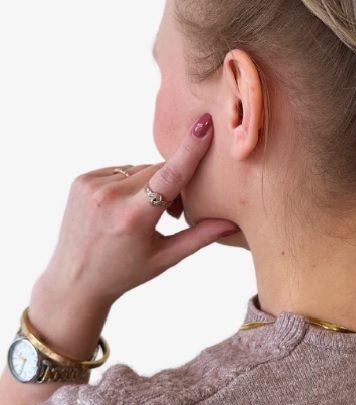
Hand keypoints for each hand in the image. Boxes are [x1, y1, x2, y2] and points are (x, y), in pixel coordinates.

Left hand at [35, 112, 239, 308]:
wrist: (74, 280)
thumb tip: (233, 223)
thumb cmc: (125, 272)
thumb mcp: (165, 258)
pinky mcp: (82, 180)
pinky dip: (128, 182)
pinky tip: (123, 206)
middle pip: (158, 170)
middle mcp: (111, 197)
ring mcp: (92, 186)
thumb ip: (200, 237)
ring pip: (140, 168)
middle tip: (172, 213)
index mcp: (134, 218)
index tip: (203, 124)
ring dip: (150, 182)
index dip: (190, 149)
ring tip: (145, 212)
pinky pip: (120, 170)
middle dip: (171, 183)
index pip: (170, 176)